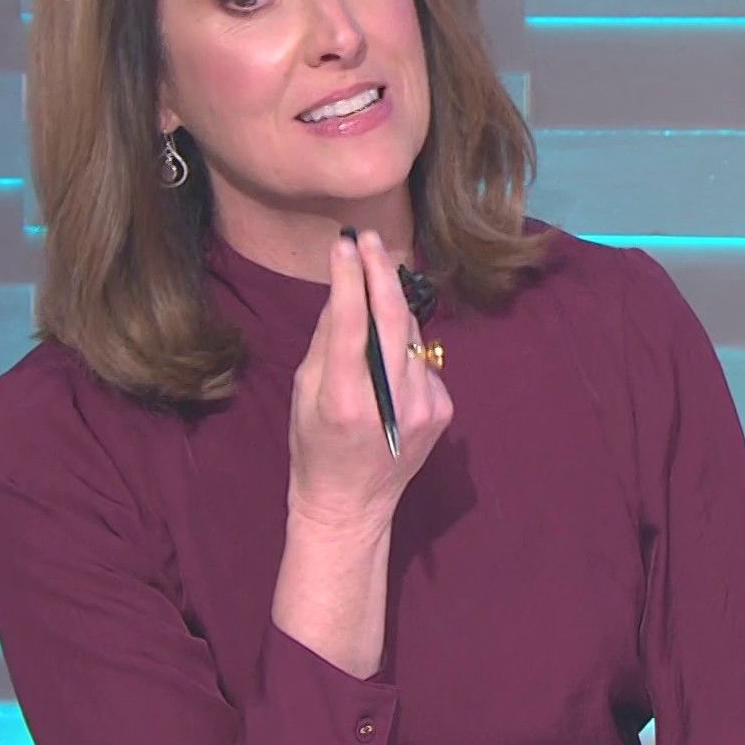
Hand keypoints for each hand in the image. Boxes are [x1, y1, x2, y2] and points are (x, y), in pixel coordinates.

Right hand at [286, 229, 453, 533]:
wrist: (352, 504)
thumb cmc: (314, 446)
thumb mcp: (302, 393)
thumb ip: (326, 342)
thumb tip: (344, 291)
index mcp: (345, 399)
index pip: (351, 323)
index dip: (349, 277)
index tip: (345, 244)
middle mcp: (391, 401)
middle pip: (393, 318)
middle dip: (381, 271)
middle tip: (369, 239)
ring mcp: (424, 406)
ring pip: (411, 334)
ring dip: (393, 307)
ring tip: (374, 288)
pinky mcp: (443, 410)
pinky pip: (422, 359)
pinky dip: (404, 347)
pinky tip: (388, 359)